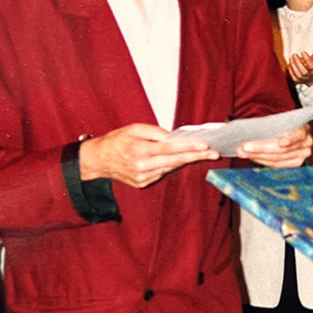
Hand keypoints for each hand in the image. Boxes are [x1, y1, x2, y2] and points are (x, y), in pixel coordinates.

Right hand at [79, 122, 218, 187]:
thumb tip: (174, 137)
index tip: (205, 146)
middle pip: (175, 161)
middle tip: (214, 153)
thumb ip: (155, 132)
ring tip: (202, 153)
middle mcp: (143, 166)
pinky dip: (170, 165)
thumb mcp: (134, 128)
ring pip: (170, 168)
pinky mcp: (143, 184)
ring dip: (185, 160)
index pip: (171, 149)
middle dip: (196, 156)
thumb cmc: (116, 141)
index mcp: (141, 150)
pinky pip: (162, 172)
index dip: (190, 148)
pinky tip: (177, 159)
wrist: (98, 160)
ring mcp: (143, 178)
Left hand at [238, 124, 312, 167]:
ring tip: (243, 152)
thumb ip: (267, 122)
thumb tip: (247, 127)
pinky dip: (262, 160)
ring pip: (278, 159)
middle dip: (261, 149)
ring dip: (258, 156)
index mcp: (303, 128)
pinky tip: (252, 156)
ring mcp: (301, 155)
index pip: (298, 135)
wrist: (286, 129)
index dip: (290, 139)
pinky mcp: (295, 163)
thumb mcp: (276, 119)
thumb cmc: (280, 123)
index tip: (281, 142)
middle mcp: (306, 143)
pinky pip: (277, 165)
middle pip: (283, 150)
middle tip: (245, 147)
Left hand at [286, 42, 312, 85]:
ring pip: (298, 75)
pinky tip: (290, 64)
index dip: (306, 59)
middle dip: (298, 63)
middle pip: (304, 71)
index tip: (302, 52)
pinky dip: (291, 72)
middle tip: (294, 55)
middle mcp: (311, 75)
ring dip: (293, 66)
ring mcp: (305, 79)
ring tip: (291, 58)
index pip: (311, 66)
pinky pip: (294, 78)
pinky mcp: (299, 81)